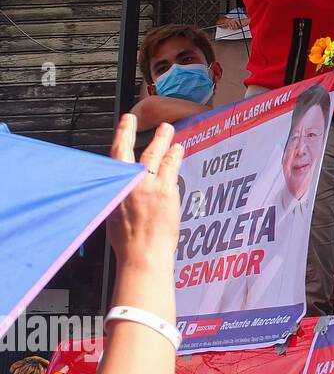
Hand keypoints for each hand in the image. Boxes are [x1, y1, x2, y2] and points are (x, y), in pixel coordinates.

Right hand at [107, 115, 182, 273]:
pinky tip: (179, 149)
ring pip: (156, 156)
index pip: (116, 155)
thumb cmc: (128, 242)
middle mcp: (130, 184)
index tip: (125, 122)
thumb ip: (120, 197)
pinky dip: (175, 157)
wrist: (142, 255)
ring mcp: (149, 186)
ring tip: (168, 129)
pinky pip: (172, 168)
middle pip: (136, 152)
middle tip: (142, 119)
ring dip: (163, 141)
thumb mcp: (114, 215)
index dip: (121, 135)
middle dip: (137, 133)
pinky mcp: (166, 192)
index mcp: (114, 189)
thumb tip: (124, 188)